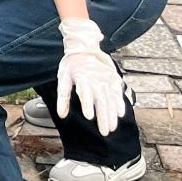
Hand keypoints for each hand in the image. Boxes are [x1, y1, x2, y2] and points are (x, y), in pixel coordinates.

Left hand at [56, 17, 126, 134]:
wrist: (83, 48)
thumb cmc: (71, 66)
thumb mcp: (63, 79)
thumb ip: (63, 98)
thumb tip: (61, 115)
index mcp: (82, 78)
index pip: (85, 94)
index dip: (88, 105)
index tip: (90, 117)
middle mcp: (95, 79)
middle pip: (101, 100)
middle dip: (103, 117)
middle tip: (104, 132)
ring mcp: (105, 79)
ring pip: (110, 99)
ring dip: (112, 114)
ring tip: (112, 128)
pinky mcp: (112, 79)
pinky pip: (117, 92)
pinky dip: (119, 103)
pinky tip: (120, 114)